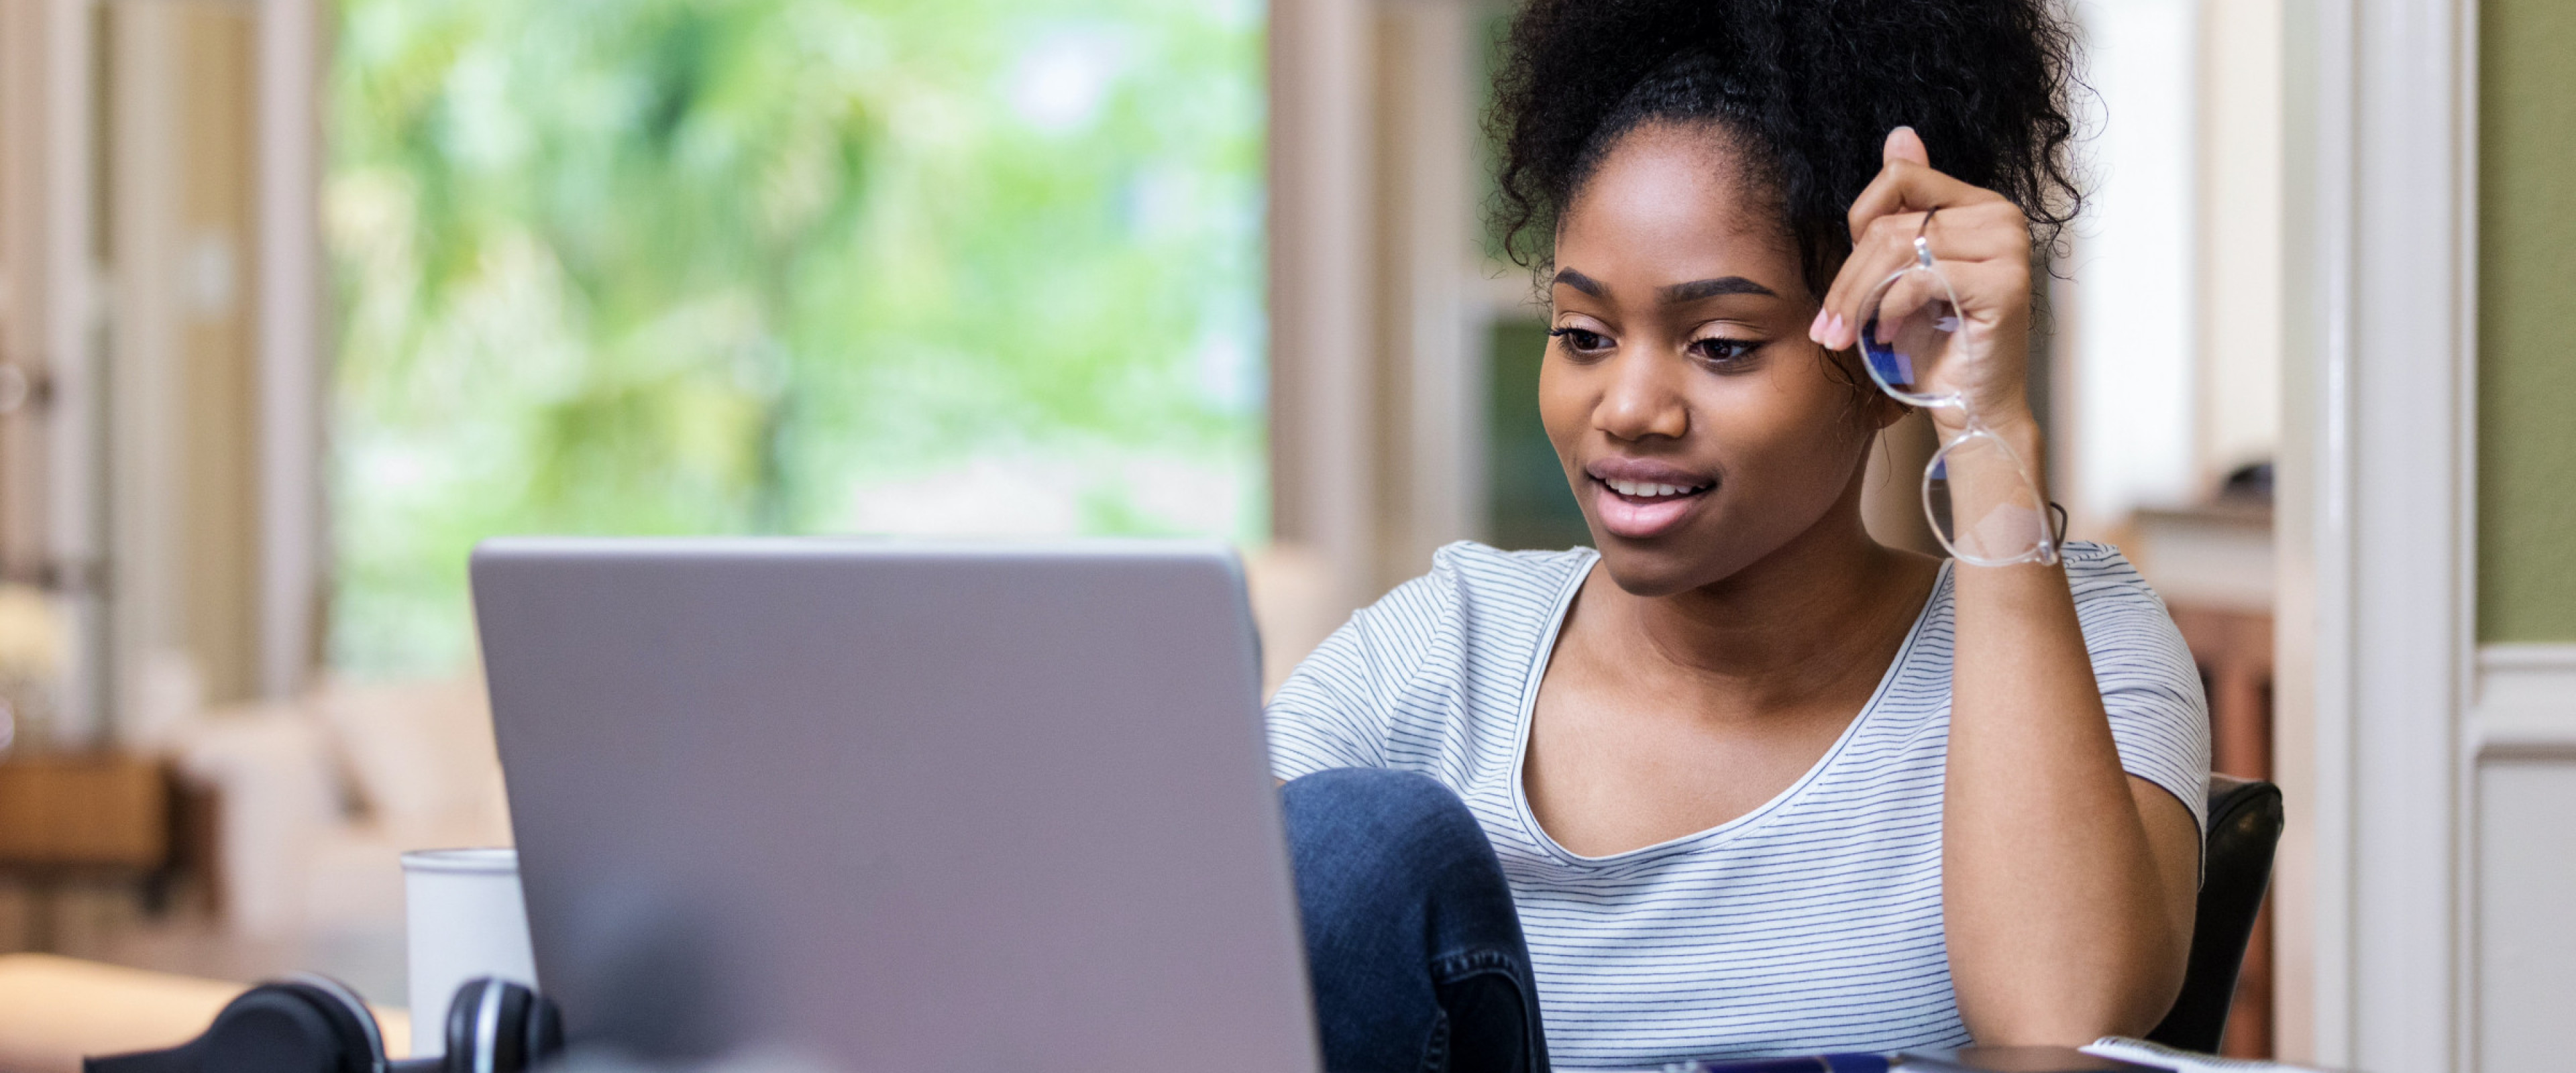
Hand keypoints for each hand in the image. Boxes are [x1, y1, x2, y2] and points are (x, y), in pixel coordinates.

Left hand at [1808, 128, 2036, 439]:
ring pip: (1899, 248)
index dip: (1859, 221)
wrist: (1969, 404)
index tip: (1845, 276)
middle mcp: (2001, 217)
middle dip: (1848, 277)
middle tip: (1828, 325)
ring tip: (1848, 333)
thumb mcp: (1903, 270)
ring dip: (1859, 298)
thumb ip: (1900, 211)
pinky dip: (1890, 308)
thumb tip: (1900, 134)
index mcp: (1979, 204)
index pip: (1901, 177)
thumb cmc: (1934, 343)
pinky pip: (1920, 277)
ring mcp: (2009, 248)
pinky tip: (1885, 334)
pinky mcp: (2004, 283)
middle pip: (1891, 221)